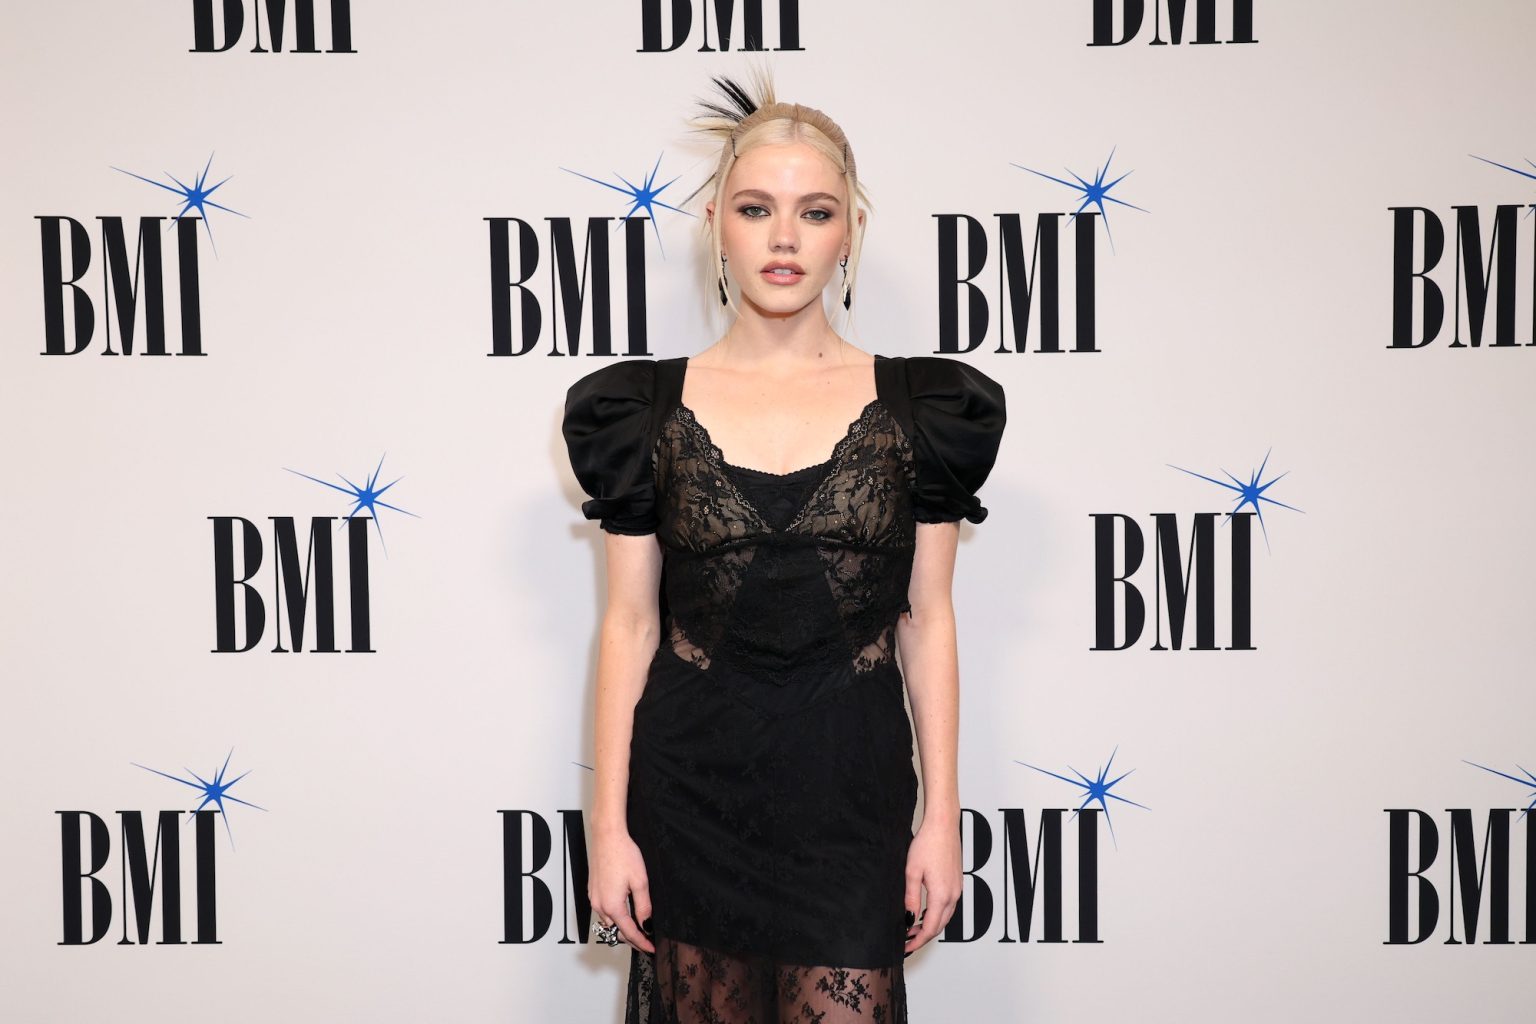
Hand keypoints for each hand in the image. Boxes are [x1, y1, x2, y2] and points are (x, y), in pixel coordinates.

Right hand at [588, 827, 654, 952]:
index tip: (651, 949)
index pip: (629, 932)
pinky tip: (624, 913)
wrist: (607, 836)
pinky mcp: (592, 890)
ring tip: (637, 929)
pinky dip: (614, 917)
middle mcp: (599, 905)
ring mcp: (594, 898)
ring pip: (608, 922)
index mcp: (613, 906)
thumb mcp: (640, 882)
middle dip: (631, 938)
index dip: (641, 942)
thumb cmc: (623, 855)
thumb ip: (643, 907)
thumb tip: (646, 924)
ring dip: (622, 928)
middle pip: (616, 931)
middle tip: (646, 942)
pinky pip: (603, 911)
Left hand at [902, 817, 960, 956]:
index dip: (917, 941)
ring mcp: (957, 889)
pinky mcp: (957, 882)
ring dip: (930, 926)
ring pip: (946, 917)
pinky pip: (949, 906)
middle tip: (906, 941)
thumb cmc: (927, 844)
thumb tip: (909, 918)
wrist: (943, 825)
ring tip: (913, 929)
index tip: (906, 948)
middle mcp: (953, 895)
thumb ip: (911, 898)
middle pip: (940, 926)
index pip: (930, 928)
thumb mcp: (912, 872)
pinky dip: (937, 915)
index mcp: (942, 895)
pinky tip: (925, 912)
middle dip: (923, 936)